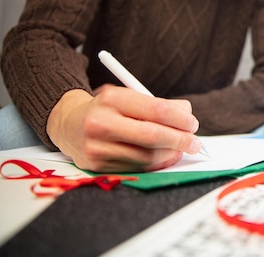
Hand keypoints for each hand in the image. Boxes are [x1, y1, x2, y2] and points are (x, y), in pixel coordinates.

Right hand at [46, 85, 201, 172]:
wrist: (68, 123)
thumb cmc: (107, 108)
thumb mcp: (128, 96)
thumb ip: (158, 104)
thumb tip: (187, 114)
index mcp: (112, 99)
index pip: (156, 110)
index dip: (180, 118)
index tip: (193, 123)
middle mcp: (101, 123)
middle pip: (152, 136)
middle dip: (180, 140)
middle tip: (195, 141)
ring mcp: (97, 147)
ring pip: (146, 156)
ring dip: (171, 154)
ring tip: (182, 148)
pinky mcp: (97, 166)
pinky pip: (136, 167)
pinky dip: (157, 164)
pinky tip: (167, 157)